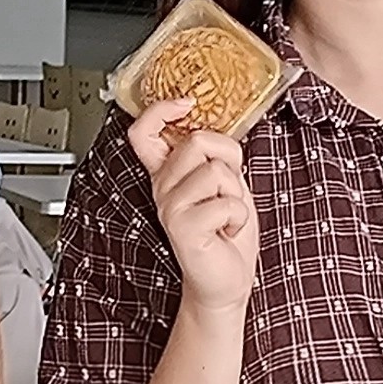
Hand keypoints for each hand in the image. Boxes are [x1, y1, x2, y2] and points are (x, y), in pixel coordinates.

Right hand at [127, 100, 259, 317]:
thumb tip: (217, 129)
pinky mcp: (182, 227)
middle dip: (228, 162)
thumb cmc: (227, 232)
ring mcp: (169, 207)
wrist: (227, 279)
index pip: (143, 131)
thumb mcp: (227, 182)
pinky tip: (226, 231)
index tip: (184, 103)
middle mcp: (162, 187)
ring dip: (236, 195)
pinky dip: (239, 218)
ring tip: (226, 215)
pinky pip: (226, 203)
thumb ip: (216, 155)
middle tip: (226, 192)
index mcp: (168, 173)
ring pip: (216, 171)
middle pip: (197, 141)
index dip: (159, 110)